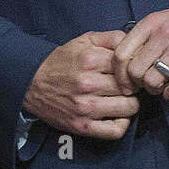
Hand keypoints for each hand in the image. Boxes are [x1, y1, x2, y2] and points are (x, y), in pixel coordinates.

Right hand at [23, 30, 138, 138]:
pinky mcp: (82, 126)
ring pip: (129, 107)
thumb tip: (136, 43)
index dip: (134, 67)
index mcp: (90, 60)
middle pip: (132, 86)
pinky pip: (116, 130)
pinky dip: (123, 124)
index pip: (129, 64)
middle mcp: (88, 84)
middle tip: (128, 85)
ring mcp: (85, 107)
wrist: (33, 83)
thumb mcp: (85, 40)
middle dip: (133, 85)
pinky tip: (118, 115)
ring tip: (123, 99)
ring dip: (130, 104)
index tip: (131, 70)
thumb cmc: (62, 62)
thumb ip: (112, 37)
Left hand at [113, 0, 168, 101]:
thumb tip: (127, 59)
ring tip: (161, 87)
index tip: (125, 82)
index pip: (121, 53)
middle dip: (137, 84)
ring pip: (152, 81)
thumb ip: (146, 35)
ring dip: (155, 90)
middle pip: (134, 71)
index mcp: (152, 23)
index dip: (119, 74)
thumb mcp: (165, 17)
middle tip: (145, 85)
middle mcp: (164, 35)